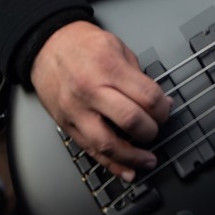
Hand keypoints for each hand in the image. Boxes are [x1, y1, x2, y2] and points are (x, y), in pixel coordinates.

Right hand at [30, 20, 172, 181]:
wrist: (48, 45)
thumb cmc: (82, 43)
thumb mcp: (117, 46)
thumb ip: (138, 74)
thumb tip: (159, 100)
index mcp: (108, 67)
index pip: (147, 96)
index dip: (163, 108)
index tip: (166, 110)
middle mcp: (91, 91)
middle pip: (130, 121)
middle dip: (151, 130)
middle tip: (156, 128)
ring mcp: (77, 111)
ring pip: (108, 144)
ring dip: (133, 157)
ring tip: (148, 160)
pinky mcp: (67, 125)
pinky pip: (90, 151)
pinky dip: (111, 165)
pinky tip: (127, 170)